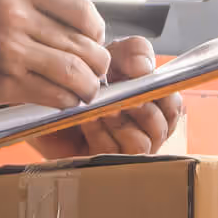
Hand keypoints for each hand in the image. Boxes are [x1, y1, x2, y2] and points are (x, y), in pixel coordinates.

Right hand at [0, 0, 112, 109]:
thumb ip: (39, 7)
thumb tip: (85, 35)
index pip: (85, 13)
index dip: (96, 35)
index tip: (90, 45)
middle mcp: (17, 16)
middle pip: (85, 47)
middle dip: (95, 66)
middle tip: (90, 75)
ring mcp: (9, 51)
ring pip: (75, 75)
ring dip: (86, 89)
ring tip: (81, 91)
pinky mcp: (0, 84)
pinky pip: (52, 96)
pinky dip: (65, 102)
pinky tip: (60, 100)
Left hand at [32, 36, 182, 161]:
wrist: (44, 100)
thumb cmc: (84, 79)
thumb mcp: (112, 55)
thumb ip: (134, 52)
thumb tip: (145, 68)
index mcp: (154, 106)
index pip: (173, 107)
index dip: (162, 95)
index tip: (141, 77)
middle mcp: (144, 132)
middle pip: (161, 127)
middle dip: (140, 108)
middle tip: (118, 94)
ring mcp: (125, 151)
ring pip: (141, 143)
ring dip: (119, 122)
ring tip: (100, 107)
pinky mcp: (103, 165)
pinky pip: (115, 154)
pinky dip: (102, 134)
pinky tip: (87, 121)